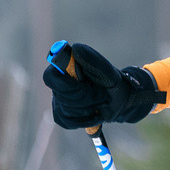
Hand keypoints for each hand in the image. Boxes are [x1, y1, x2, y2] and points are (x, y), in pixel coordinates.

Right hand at [42, 43, 164, 128]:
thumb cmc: (112, 81)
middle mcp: (58, 85)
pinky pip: (69, 122)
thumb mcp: (106, 70)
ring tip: (102, 101)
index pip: (50, 77)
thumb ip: (92, 59)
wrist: (120, 100)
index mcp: (64, 69)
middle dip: (86, 97)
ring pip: (67, 110)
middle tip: (102, 94)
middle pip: (61, 96)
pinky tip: (96, 114)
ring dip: (89, 107)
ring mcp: (58, 101)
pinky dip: (86, 119)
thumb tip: (75, 47)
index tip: (85, 83)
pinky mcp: (63, 116)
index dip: (67, 83)